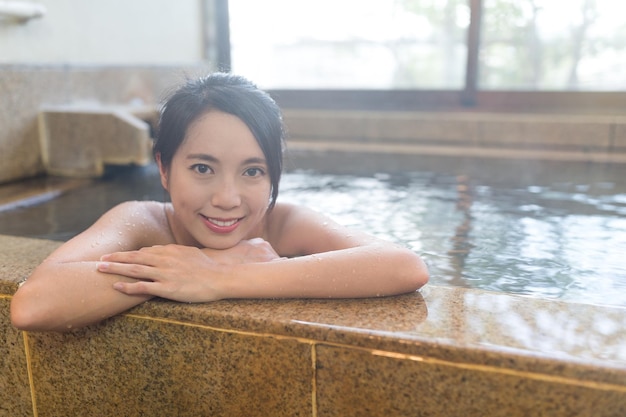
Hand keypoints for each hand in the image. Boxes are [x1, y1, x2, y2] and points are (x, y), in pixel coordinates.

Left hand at [97, 239, 280, 301]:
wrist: (220, 277)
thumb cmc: (208, 267)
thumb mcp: (190, 253)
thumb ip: (175, 252)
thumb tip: (166, 251)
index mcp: (170, 251)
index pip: (144, 251)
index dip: (128, 253)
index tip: (116, 255)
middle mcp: (164, 260)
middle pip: (134, 257)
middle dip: (115, 258)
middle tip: (99, 259)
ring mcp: (165, 273)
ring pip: (134, 269)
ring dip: (115, 269)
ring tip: (100, 269)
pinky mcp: (167, 288)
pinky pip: (143, 287)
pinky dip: (128, 286)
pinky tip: (116, 287)